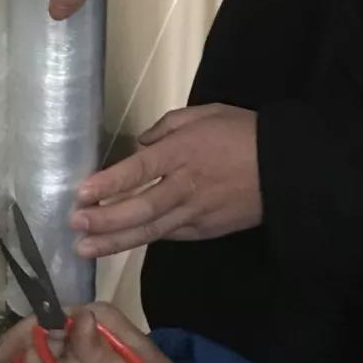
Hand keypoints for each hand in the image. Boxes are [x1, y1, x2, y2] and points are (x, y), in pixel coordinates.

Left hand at [71, 105, 261, 257]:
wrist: (287, 168)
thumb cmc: (244, 132)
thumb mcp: (205, 114)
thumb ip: (168, 127)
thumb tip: (142, 143)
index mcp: (183, 152)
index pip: (139, 169)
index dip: (109, 182)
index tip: (81, 192)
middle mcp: (186, 186)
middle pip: (140, 208)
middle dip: (105, 219)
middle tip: (75, 225)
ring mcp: (197, 213)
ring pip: (151, 231)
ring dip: (115, 240)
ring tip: (85, 248)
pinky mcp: (207, 230)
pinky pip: (170, 235)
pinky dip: (145, 240)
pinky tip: (121, 244)